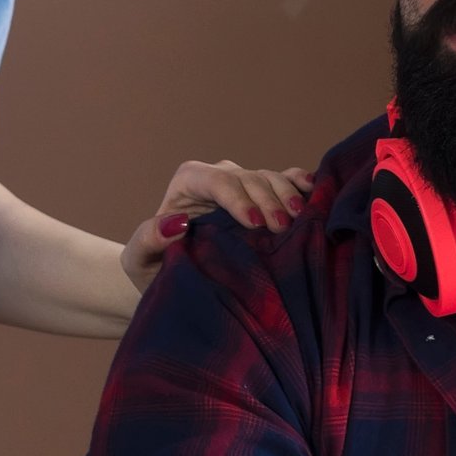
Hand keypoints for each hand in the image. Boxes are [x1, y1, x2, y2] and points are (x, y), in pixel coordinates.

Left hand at [120, 159, 313, 291]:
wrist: (174, 278)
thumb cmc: (153, 268)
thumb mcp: (140, 259)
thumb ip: (148, 238)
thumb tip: (176, 222)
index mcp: (190, 181)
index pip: (218, 181)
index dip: (238, 198)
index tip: (254, 224)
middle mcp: (219, 177)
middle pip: (250, 178)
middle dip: (268, 200)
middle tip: (283, 227)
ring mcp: (244, 185)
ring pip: (271, 178)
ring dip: (288, 196)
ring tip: (300, 218)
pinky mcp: (263, 196)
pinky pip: (286, 180)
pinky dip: (301, 183)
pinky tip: (314, 193)